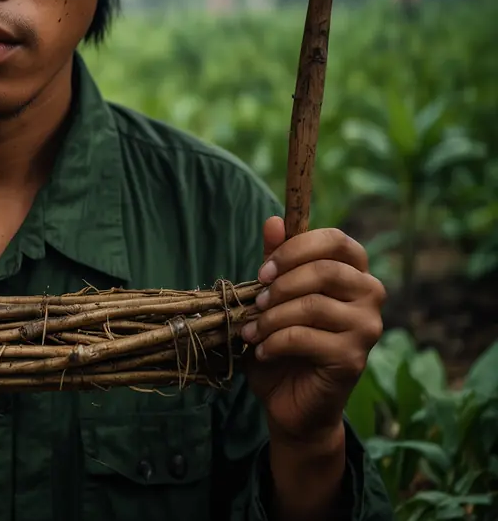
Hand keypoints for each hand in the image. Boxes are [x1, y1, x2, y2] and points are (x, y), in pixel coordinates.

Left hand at [240, 217, 386, 445]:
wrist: (290, 400)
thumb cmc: (283, 341)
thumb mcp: (273, 296)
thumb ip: (276, 260)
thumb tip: (273, 221)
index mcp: (354, 272)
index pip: (335, 240)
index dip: (295, 248)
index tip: (262, 271)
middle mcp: (370, 295)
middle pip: (324, 270)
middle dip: (280, 285)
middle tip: (254, 303)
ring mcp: (367, 328)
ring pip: (312, 305)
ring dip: (271, 317)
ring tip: (251, 331)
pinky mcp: (354, 358)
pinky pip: (306, 337)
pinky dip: (274, 342)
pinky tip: (261, 351)